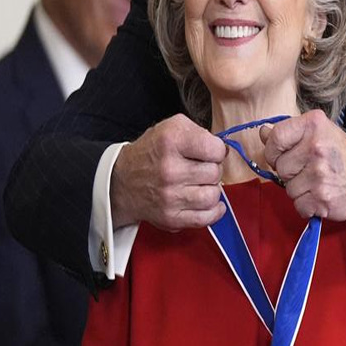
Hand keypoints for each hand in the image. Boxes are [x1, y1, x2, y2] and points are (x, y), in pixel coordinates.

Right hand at [111, 113, 226, 230]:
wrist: (123, 180)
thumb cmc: (152, 152)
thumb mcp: (172, 126)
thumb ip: (200, 132)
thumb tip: (223, 150)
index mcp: (171, 141)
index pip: (215, 149)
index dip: (217, 149)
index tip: (209, 151)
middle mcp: (169, 169)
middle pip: (215, 172)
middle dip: (212, 169)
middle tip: (201, 168)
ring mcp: (169, 196)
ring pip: (213, 196)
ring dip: (211, 189)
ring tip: (201, 184)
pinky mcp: (170, 217)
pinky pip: (205, 218)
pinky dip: (213, 211)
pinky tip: (210, 202)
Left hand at [260, 110, 345, 221]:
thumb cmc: (342, 154)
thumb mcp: (319, 133)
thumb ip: (290, 133)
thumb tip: (263, 132)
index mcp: (314, 125)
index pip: (276, 137)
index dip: (273, 149)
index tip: (281, 154)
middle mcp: (317, 147)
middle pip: (280, 166)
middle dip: (290, 171)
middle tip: (309, 168)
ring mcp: (320, 174)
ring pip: (288, 187)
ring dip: (299, 188)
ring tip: (318, 181)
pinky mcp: (322, 198)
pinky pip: (298, 205)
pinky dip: (307, 204)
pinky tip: (321, 194)